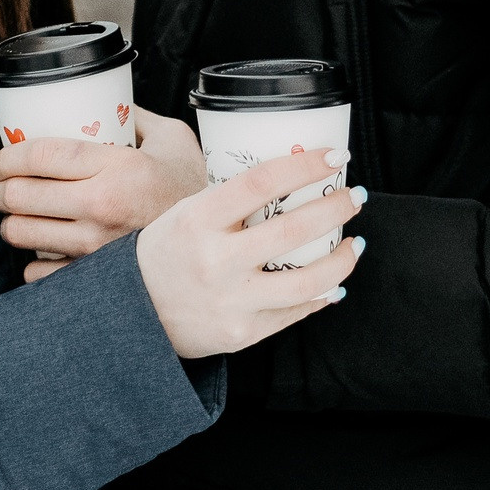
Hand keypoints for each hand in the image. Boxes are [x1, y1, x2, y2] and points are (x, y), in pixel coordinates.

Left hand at [0, 109, 206, 283]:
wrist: (220, 242)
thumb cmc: (192, 188)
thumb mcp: (172, 138)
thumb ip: (135, 117)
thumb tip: (107, 104)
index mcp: (117, 168)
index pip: (42, 155)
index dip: (11, 154)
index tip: (5, 156)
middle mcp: (101, 207)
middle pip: (21, 194)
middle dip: (1, 188)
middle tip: (4, 184)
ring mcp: (95, 247)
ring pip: (21, 233)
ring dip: (10, 221)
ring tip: (17, 214)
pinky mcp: (93, 277)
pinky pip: (38, 273)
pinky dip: (33, 261)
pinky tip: (41, 248)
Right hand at [134, 148, 365, 358]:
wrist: (136, 312)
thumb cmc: (169, 252)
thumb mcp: (187, 213)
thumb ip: (232, 199)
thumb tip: (295, 176)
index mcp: (198, 220)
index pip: (262, 182)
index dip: (306, 166)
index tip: (335, 156)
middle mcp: (215, 260)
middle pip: (293, 229)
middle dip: (335, 208)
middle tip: (354, 197)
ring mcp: (231, 301)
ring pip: (308, 281)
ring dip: (342, 259)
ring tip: (353, 243)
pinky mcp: (242, 333)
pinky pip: (295, 312)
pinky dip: (322, 293)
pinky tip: (333, 280)